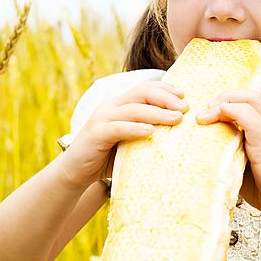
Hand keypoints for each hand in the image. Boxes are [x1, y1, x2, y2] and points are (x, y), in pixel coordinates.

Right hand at [60, 80, 189, 187]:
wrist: (76, 172)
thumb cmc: (107, 157)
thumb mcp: (130, 140)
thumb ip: (146, 131)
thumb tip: (178, 132)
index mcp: (119, 104)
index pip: (145, 88)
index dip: (165, 88)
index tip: (184, 95)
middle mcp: (110, 106)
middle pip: (141, 93)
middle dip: (166, 98)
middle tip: (185, 107)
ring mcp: (101, 118)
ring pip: (133, 109)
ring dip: (157, 112)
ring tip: (176, 119)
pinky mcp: (95, 134)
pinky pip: (118, 128)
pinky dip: (135, 128)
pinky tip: (151, 132)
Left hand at [196, 90, 260, 224]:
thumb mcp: (240, 166)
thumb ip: (227, 153)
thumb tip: (199, 150)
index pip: (247, 102)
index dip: (225, 101)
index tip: (206, 114)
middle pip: (249, 95)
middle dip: (224, 96)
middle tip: (205, 111)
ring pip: (251, 101)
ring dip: (224, 103)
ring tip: (205, 117)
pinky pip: (251, 119)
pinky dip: (233, 112)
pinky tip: (217, 118)